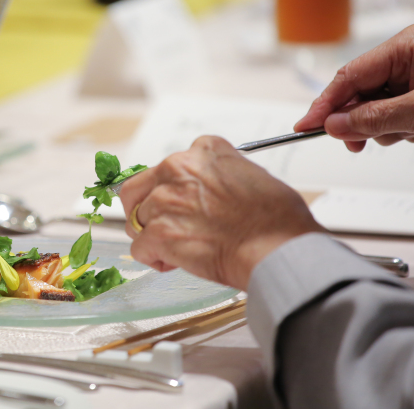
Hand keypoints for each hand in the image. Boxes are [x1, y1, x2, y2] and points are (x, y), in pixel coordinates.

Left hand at [119, 136, 324, 289]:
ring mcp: (165, 200)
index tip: (185, 204)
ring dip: (152, 237)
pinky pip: (140, 248)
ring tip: (178, 248)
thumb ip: (221, 174)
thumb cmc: (276, 219)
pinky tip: (175, 262)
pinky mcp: (159, 232)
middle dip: (145, 209)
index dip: (173, 189)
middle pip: (137, 188)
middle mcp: (178, 169)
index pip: (169, 166)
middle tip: (162, 226)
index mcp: (203, 151)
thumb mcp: (252, 174)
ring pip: (136, 220)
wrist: (277, 248)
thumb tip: (211, 191)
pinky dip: (154, 258)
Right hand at [295, 23, 413, 151]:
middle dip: (359, 121)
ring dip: (384, 128)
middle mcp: (406, 58)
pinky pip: (391, 115)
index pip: (350, 76)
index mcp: (405, 47)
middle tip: (355, 144)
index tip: (306, 125)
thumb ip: (377, 117)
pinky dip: (398, 129)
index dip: (325, 103)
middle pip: (359, 93)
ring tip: (409, 132)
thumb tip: (334, 124)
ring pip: (373, 109)